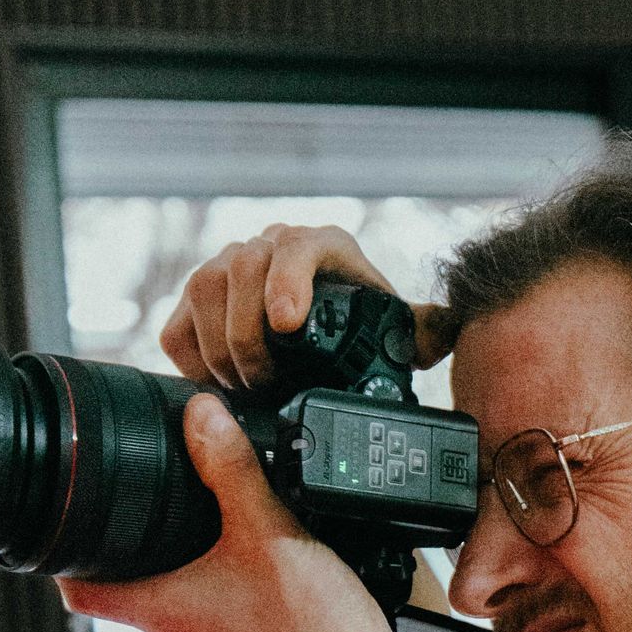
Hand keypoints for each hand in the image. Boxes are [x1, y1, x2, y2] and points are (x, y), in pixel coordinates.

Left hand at [58, 395, 419, 631]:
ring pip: (168, 596)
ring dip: (173, 559)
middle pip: (122, 587)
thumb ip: (233, 469)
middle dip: (124, 543)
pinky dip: (213, 577)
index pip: (75, 592)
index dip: (59, 555)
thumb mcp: (270, 530)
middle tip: (134, 498)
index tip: (66, 520)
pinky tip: (245, 553)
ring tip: (194, 516)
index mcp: (162, 610)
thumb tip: (203, 418)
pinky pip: (209, 607)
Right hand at [160, 222, 450, 392]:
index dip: (288, 280)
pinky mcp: (196, 303)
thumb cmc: (359, 327)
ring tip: (245, 385)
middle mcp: (271, 246)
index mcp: (322, 246)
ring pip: (202, 290)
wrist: (319, 336)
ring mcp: (227, 269)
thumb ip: (426, 329)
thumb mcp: (395, 329)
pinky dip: (191, 356)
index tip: (287, 323)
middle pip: (240, 268)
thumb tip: (454, 329)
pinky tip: (216, 383)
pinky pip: (177, 323)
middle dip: (249, 332)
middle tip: (265, 380)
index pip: (298, 248)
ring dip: (220, 345)